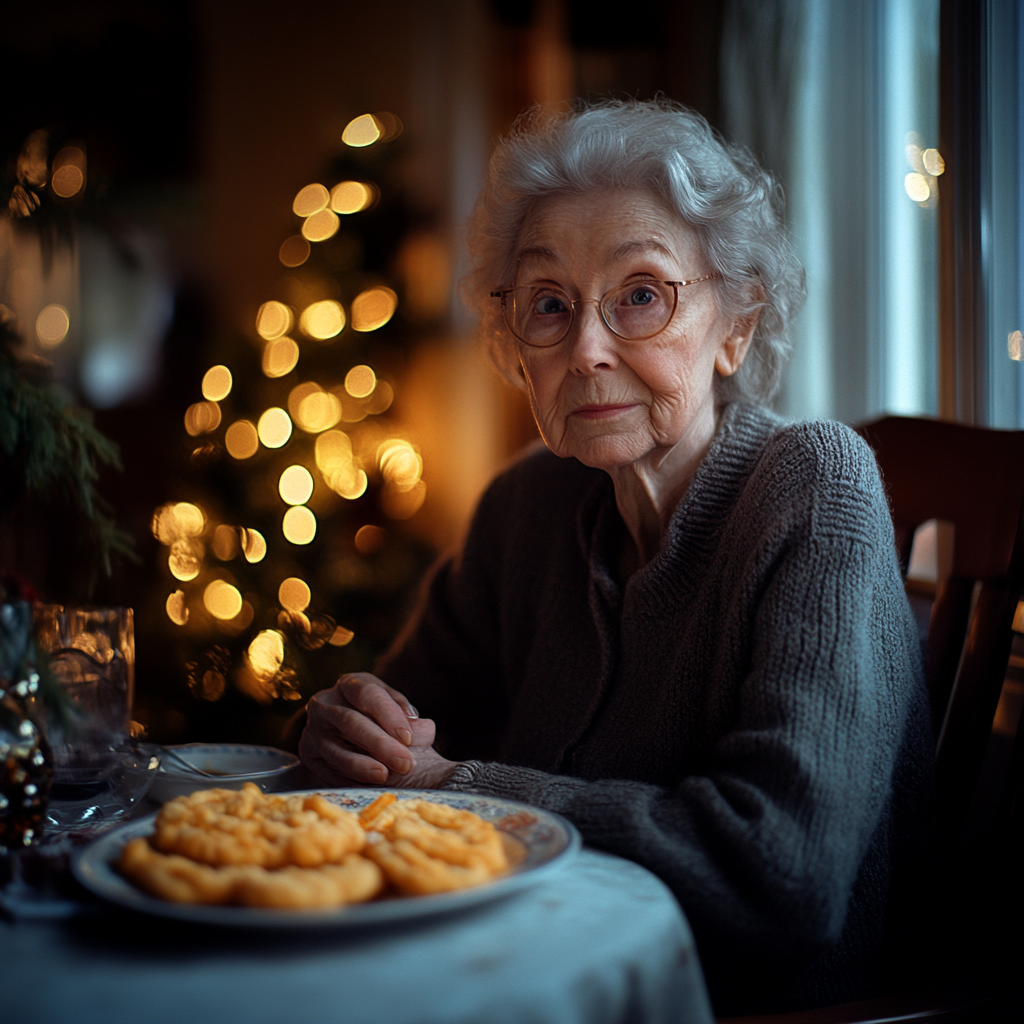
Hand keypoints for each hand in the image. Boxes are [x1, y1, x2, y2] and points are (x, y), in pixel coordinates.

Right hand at [298, 672, 457, 788]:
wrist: (340, 727)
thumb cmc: (375, 713)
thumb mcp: (390, 704)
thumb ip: (406, 713)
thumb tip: (422, 727)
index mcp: (348, 684)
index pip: (367, 694)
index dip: (388, 715)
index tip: (407, 737)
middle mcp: (324, 703)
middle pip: (351, 722)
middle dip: (380, 744)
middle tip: (405, 763)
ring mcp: (312, 729)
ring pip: (336, 750)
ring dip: (362, 766)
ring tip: (385, 775)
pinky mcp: (307, 754)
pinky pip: (327, 770)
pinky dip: (348, 779)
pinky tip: (367, 786)